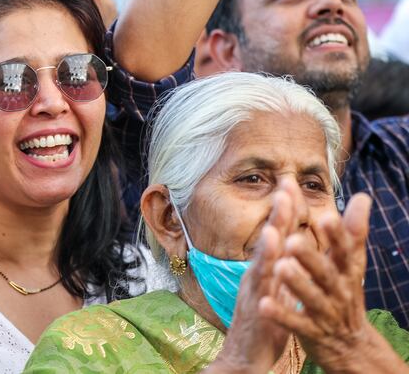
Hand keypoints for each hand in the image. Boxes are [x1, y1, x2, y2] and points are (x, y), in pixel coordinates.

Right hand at [210, 189, 299, 372]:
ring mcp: (254, 293)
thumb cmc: (263, 325)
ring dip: (267, 246)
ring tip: (276, 227)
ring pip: (262, 266)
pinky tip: (270, 269)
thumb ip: (282, 268)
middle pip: (269, 240)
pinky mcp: (256, 313)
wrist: (244, 357)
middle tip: (286, 186)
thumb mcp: (276, 291)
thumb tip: (294, 244)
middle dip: (278, 214)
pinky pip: (261, 296)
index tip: (292, 182)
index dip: (286, 209)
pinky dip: (263, 281)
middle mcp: (257, 275)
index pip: (278, 233)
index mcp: (265, 269)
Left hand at [259, 193, 404, 372]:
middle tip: (292, 240)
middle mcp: (338, 291)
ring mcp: (325, 313)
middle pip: (326, 273)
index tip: (325, 215)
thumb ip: (353, 232)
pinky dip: (281, 315)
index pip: (344, 251)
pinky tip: (264, 304)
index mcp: (346, 272)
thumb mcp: (351, 265)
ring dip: (296, 283)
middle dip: (310, 257)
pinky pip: (295, 324)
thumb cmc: (345, 294)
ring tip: (280, 266)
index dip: (337, 235)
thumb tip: (363, 196)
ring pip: (311, 298)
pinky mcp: (310, 332)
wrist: (351, 345)